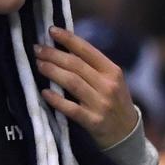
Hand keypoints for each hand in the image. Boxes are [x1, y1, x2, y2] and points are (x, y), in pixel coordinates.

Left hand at [35, 26, 139, 147]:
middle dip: (54, 54)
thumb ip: (94, 66)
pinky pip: (71, 108)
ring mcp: (101, 104)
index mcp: (112, 71)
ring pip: (72, 82)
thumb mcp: (112, 81)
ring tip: (38, 64)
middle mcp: (108, 85)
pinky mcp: (93, 122)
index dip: (68, 39)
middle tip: (37, 49)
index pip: (88, 50)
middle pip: (76, 65)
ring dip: (53, 71)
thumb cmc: (115, 102)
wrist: (127, 133)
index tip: (51, 30)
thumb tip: (66, 48)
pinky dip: (56, 99)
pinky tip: (45, 92)